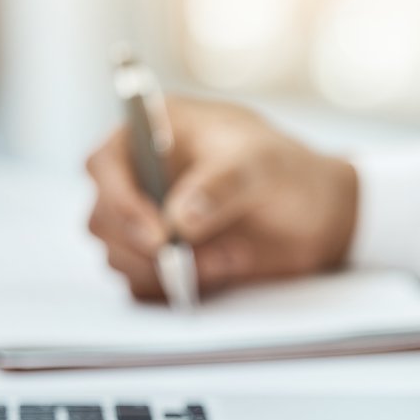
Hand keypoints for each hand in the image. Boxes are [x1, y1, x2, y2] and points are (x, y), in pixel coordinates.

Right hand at [85, 96, 358, 299]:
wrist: (317, 214)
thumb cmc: (286, 170)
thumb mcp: (262, 164)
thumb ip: (221, 184)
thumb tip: (179, 218)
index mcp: (152, 132)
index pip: (104, 165)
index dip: (118, 200)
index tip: (158, 233)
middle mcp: (140, 177)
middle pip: (102, 219)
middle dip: (144, 247)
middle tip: (188, 257)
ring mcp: (147, 219)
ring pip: (120, 256)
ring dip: (167, 268)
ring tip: (228, 257)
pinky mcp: (161, 258)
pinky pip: (143, 283)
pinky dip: (175, 286)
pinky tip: (223, 270)